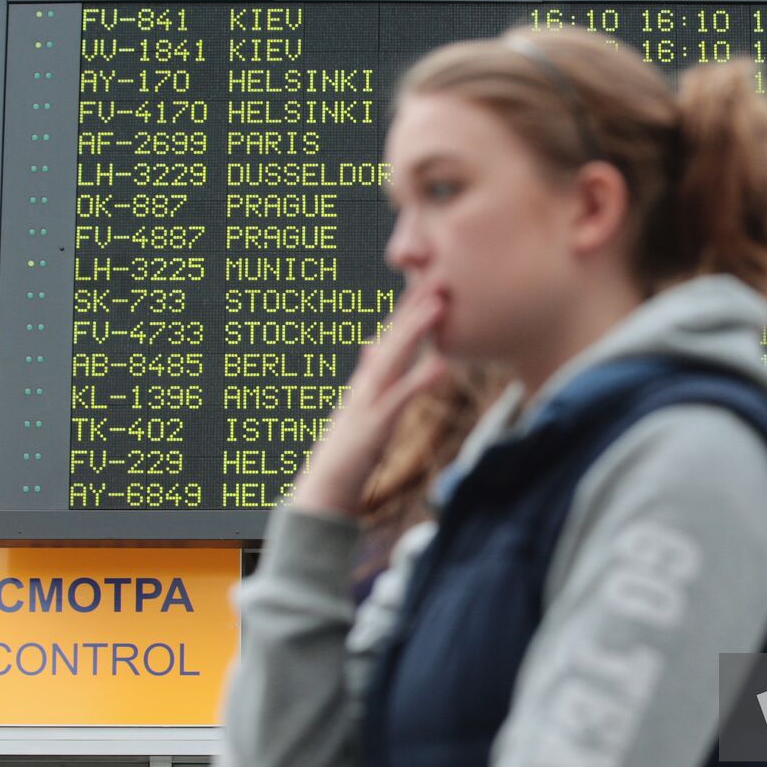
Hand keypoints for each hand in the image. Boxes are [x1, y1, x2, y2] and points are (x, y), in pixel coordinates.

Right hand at [290, 292, 446, 516]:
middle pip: (393, 339)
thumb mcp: (361, 406)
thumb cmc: (349, 451)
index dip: (409, 309)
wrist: (325, 491)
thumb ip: (371, 374)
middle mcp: (366, 384)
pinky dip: (420, 380)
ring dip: (417, 331)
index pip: (390, 337)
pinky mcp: (374, 427)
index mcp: (367, 380)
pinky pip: (400, 400)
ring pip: (394, 360)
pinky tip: (440, 364)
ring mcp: (368, 403)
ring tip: (439, 305)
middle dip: (415, 308)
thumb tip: (374, 343)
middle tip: (439, 275)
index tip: (430, 279)